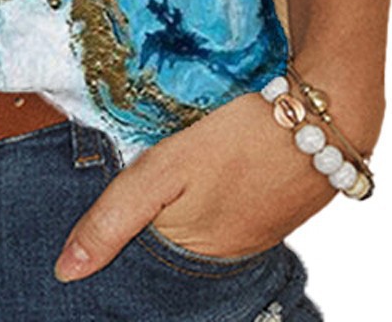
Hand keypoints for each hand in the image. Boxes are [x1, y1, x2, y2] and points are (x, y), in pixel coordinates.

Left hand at [54, 57, 383, 280]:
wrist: (326, 118)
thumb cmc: (242, 142)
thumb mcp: (166, 171)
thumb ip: (116, 216)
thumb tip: (65, 272)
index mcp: (192, 254)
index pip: (133, 260)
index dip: (106, 238)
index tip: (79, 224)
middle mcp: (222, 257)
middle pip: (163, 245)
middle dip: (137, 226)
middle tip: (115, 184)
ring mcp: (249, 234)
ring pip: (191, 227)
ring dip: (172, 207)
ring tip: (152, 180)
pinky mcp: (268, 210)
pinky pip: (221, 212)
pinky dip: (203, 197)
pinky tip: (196, 177)